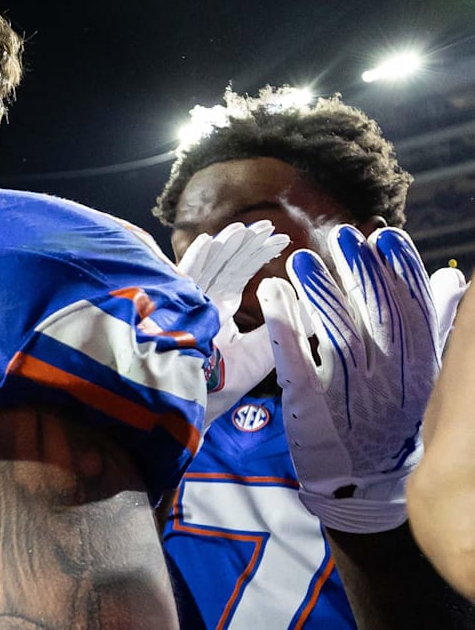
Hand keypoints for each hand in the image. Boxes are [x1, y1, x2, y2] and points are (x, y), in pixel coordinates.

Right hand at [176, 220, 289, 427]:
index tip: (281, 240)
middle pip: (223, 266)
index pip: (238, 275)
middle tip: (268, 226)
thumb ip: (283, 328)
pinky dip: (195, 260)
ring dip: (225, 247)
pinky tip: (210, 241)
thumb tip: (317, 306)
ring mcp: (186, 307)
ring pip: (205, 268)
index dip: (257, 256)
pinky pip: (182, 281)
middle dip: (244, 245)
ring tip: (246, 229)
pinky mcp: (174, 312)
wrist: (191, 413)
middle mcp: (201, 304)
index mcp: (218, 312)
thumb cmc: (222, 390)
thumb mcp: (263, 354)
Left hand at [257, 225, 460, 532]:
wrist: (368, 486)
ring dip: (319, 293)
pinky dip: (285, 326)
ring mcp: (350, 393)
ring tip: (300, 259)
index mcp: (417, 365)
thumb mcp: (423, 375)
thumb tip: (450, 278)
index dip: (399, 272)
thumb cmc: (394, 419)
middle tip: (341, 236)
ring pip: (336, 335)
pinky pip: (297, 361)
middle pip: (374, 316)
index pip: (411, 311)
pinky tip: (273, 294)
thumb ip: (434, 325)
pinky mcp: (311, 406)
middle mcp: (388, 377)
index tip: (385, 237)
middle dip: (358, 273)